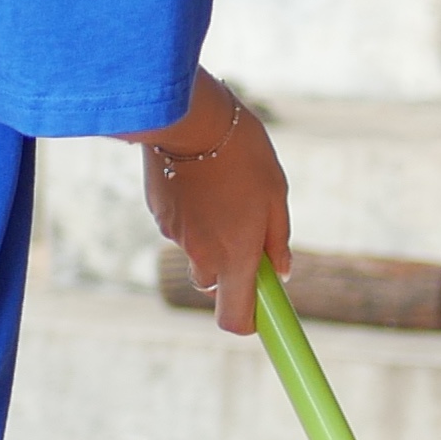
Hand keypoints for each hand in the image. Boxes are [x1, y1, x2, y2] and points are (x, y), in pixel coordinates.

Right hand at [137, 79, 289, 334]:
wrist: (187, 117)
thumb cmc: (242, 154)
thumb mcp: (276, 194)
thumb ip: (277, 240)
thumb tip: (281, 273)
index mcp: (235, 256)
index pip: (233, 320)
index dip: (248, 322)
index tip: (262, 310)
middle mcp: (201, 255)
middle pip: (214, 285)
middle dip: (231, 269)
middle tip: (249, 230)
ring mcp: (176, 236)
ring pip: (197, 251)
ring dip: (213, 236)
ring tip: (226, 190)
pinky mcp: (159, 214)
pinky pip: (181, 226)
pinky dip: (194, 214)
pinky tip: (203, 179)